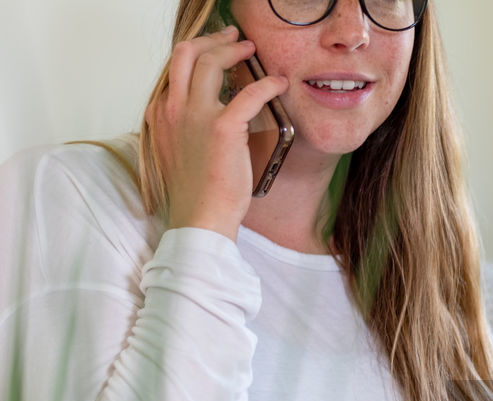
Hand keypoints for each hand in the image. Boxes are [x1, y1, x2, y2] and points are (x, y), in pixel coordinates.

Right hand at [145, 26, 289, 239]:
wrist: (200, 218)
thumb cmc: (196, 193)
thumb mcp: (179, 153)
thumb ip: (185, 129)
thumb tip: (204, 118)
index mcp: (161, 114)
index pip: (174, 68)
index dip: (196, 53)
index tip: (214, 50)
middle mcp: (172, 108)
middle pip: (187, 54)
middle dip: (211, 38)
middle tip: (233, 37)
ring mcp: (195, 116)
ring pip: (210, 62)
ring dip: (233, 49)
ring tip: (251, 49)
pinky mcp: (223, 128)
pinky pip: (249, 93)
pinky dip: (267, 83)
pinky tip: (279, 83)